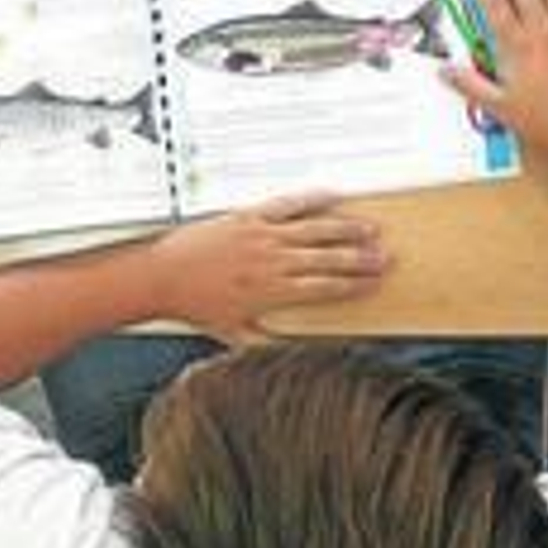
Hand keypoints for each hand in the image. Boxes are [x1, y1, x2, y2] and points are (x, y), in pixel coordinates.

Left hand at [148, 192, 387, 342]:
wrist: (162, 277)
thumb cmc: (193, 305)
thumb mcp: (232, 334)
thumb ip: (262, 343)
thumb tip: (287, 352)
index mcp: (272, 292)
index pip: (325, 288)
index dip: (354, 285)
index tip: (373, 283)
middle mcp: (272, 261)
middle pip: (329, 258)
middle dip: (361, 258)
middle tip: (385, 256)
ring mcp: (262, 236)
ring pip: (315, 230)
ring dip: (347, 228)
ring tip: (370, 228)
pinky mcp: (249, 217)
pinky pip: (288, 204)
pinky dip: (312, 198)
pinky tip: (331, 195)